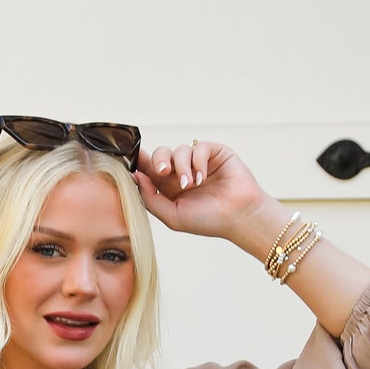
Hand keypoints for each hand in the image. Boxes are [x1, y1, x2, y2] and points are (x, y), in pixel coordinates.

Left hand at [134, 140, 270, 243]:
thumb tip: (135, 177)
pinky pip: (198, 147)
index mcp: (169, 187)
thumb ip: (151, 198)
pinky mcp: (214, 152)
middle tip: (163, 172)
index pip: (150, 169)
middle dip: (159, 160)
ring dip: (182, 167)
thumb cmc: (207, 221)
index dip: (140, 162)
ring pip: (180, 150)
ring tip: (190, 185)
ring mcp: (198, 162)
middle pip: (161, 154)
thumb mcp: (172, 216)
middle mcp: (182, 172)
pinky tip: (202, 178)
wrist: (238, 217)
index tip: (131, 160)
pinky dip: (197, 161)